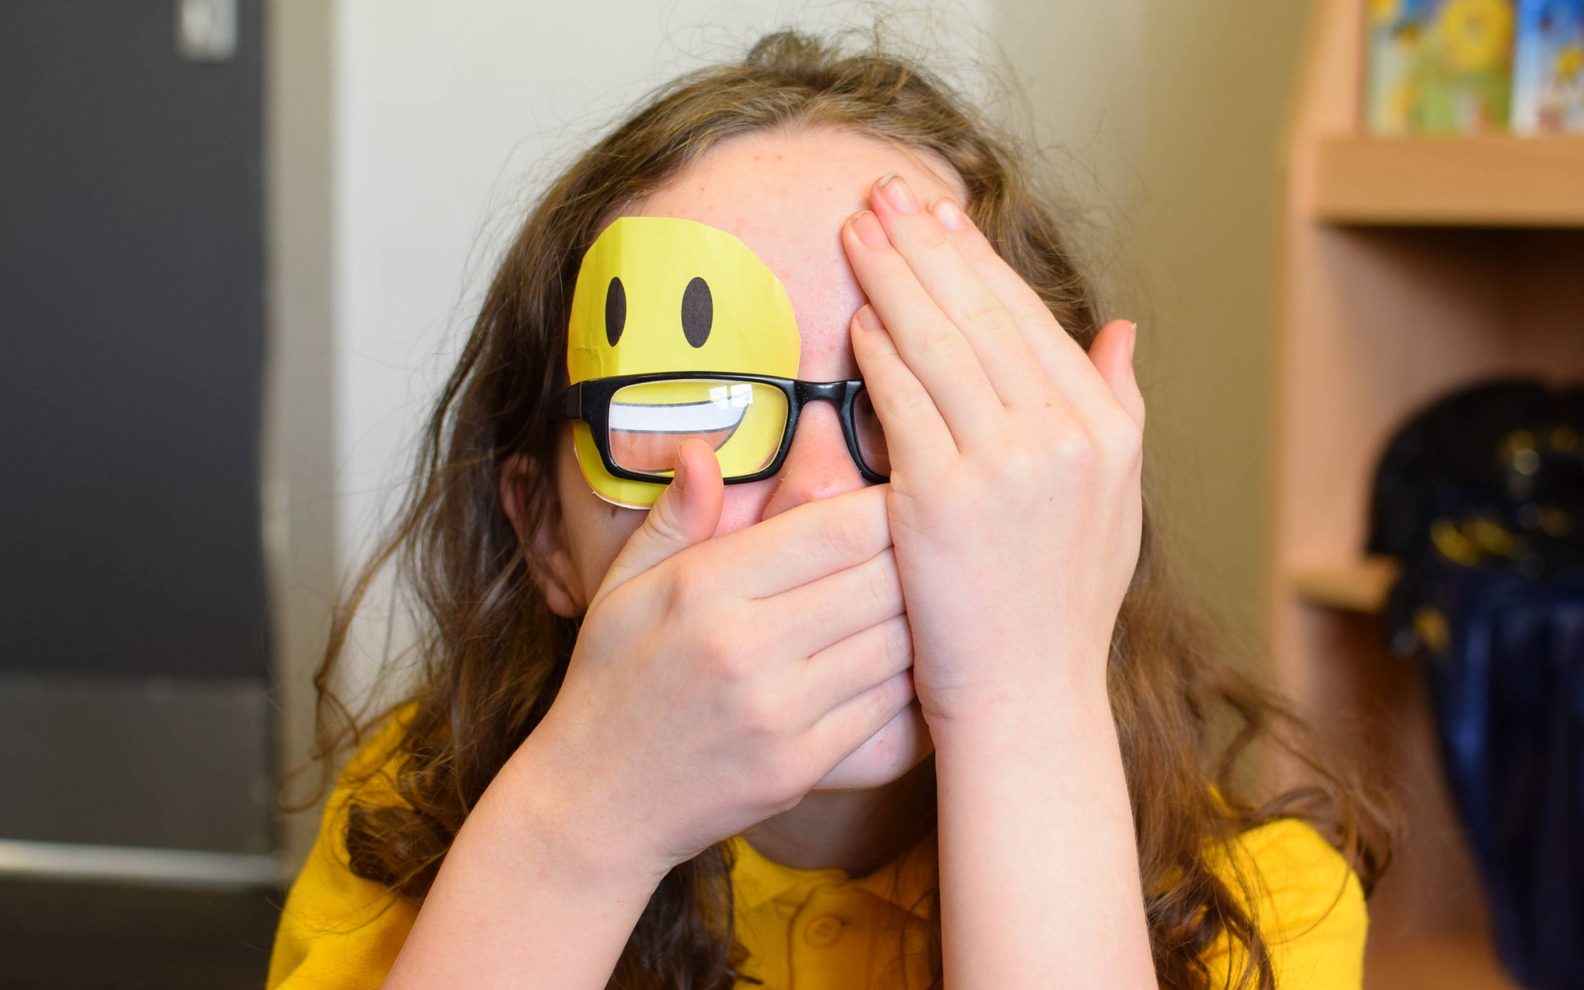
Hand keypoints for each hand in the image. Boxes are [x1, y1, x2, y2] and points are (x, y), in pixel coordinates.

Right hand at [522, 440, 915, 877]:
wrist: (596, 803)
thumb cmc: (613, 680)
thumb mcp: (622, 588)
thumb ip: (675, 518)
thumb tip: (702, 448)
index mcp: (706, 587)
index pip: (836, 528)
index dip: (887, 504)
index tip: (902, 497)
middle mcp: (746, 647)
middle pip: (882, 579)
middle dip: (917, 555)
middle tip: (935, 542)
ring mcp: (778, 713)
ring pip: (898, 643)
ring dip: (922, 617)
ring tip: (936, 595)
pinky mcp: (802, 768)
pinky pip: (888, 708)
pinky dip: (909, 679)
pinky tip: (912, 658)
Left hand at [841, 175, 1144, 728]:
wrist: (1029, 698)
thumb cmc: (1059, 608)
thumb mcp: (1114, 504)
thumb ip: (1119, 407)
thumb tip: (1122, 331)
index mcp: (1109, 430)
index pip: (1034, 319)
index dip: (978, 260)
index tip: (939, 215)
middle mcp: (1068, 436)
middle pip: (983, 313)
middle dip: (926, 244)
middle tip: (882, 194)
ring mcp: (1008, 464)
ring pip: (940, 342)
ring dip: (892, 277)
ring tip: (856, 231)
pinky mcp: (945, 498)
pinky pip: (903, 402)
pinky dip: (877, 354)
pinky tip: (855, 316)